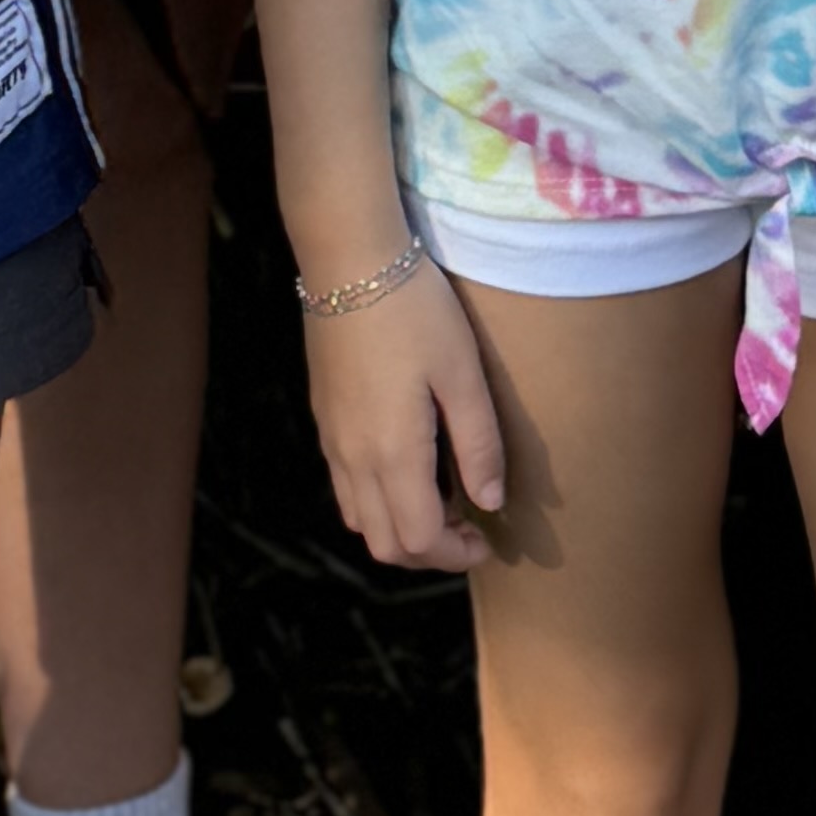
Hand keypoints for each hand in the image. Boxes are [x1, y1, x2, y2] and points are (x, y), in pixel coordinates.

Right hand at [305, 256, 507, 573]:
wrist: (348, 261)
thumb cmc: (415, 310)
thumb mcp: (461, 372)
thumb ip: (478, 443)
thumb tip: (490, 503)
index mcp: (392, 452)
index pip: (420, 540)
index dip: (456, 554)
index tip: (488, 538)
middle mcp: (354, 458)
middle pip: (385, 545)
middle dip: (429, 553)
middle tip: (468, 528)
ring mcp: (333, 441)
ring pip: (360, 520)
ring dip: (400, 530)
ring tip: (441, 501)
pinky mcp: (325, 420)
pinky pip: (345, 488)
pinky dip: (377, 503)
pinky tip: (408, 468)